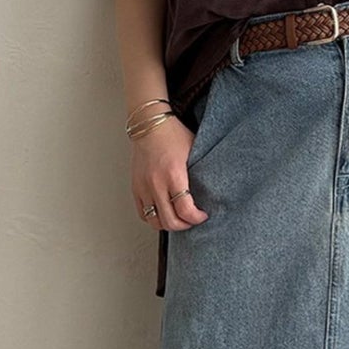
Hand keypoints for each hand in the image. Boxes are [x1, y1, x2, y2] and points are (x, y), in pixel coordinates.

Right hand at [129, 115, 209, 231]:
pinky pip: (143, 213)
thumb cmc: (172, 134)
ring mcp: (143, 187)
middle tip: (192, 220)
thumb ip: (200, 172)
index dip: (196, 218)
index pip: (185, 209)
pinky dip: (153, 218)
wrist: (149, 124)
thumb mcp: (194, 151)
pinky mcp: (136, 188)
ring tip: (178, 219)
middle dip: (184, 225)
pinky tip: (163, 214)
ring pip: (154, 221)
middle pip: (169, 220)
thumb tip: (212, 189)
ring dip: (168, 224)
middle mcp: (156, 183)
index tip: (202, 215)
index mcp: (173, 174)